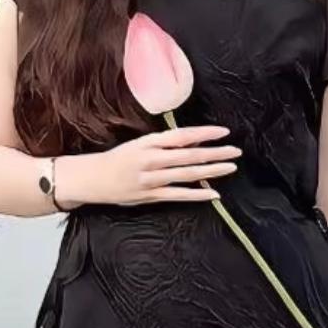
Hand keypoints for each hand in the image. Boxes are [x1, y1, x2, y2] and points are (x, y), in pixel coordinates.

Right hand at [95, 124, 241, 206]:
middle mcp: (152, 159)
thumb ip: (166, 144)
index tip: (224, 132)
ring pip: (187, 174)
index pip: (182, 135)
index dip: (204, 133)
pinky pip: (178, 195)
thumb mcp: (140, 144)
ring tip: (230, 168)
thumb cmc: (118, 159)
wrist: (92, 178)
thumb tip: (194, 142)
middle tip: (236, 151)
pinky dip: (197, 195)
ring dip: (211, 171)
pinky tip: (214, 194)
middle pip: (189, 155)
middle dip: (215, 153)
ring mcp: (151, 179)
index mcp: (149, 142)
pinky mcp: (150, 196)